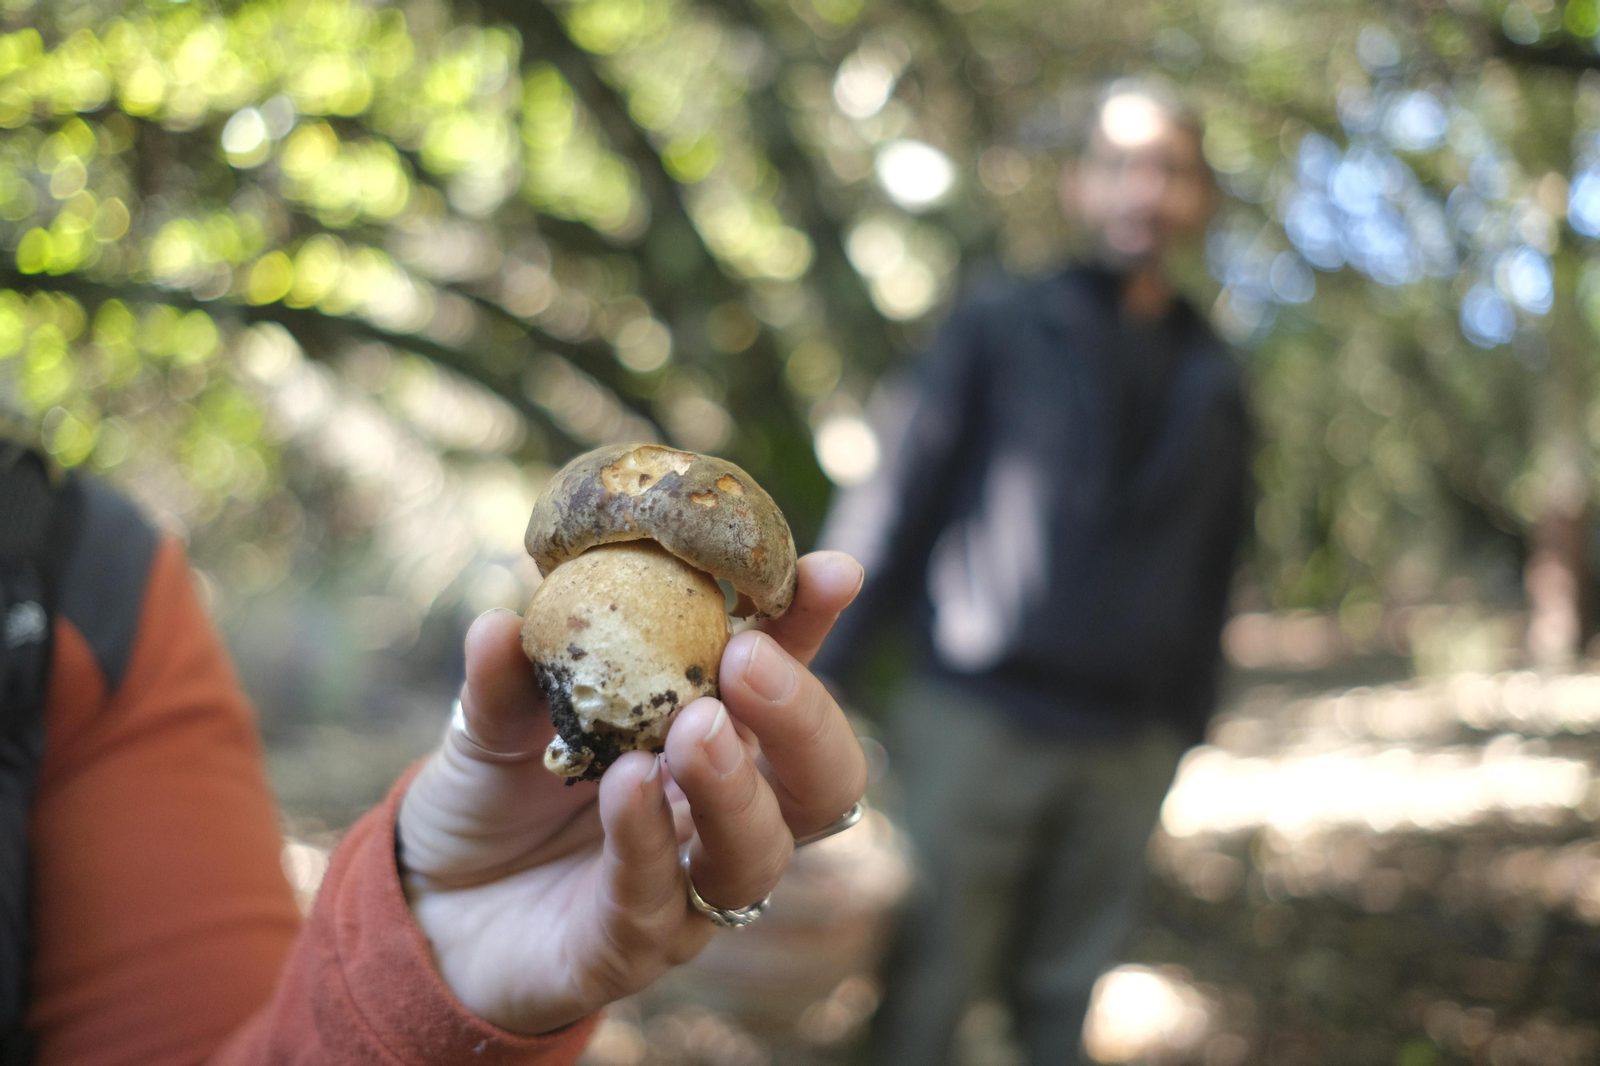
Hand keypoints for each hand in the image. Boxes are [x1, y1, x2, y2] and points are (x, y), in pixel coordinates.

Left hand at [395, 551, 866, 1034]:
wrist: (424, 907)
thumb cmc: (492, 800)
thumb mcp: (494, 721)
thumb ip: (509, 678)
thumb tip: (501, 622)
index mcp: (709, 733)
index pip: (784, 674)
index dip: (811, 623)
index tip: (829, 574)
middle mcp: (719, 811)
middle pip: (818, 779)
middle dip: (803, 717)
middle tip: (749, 661)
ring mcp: (686, 886)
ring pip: (760, 851)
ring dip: (735, 786)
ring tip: (693, 728)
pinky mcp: (632, 947)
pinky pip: (659, 899)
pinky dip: (647, 837)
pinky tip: (628, 786)